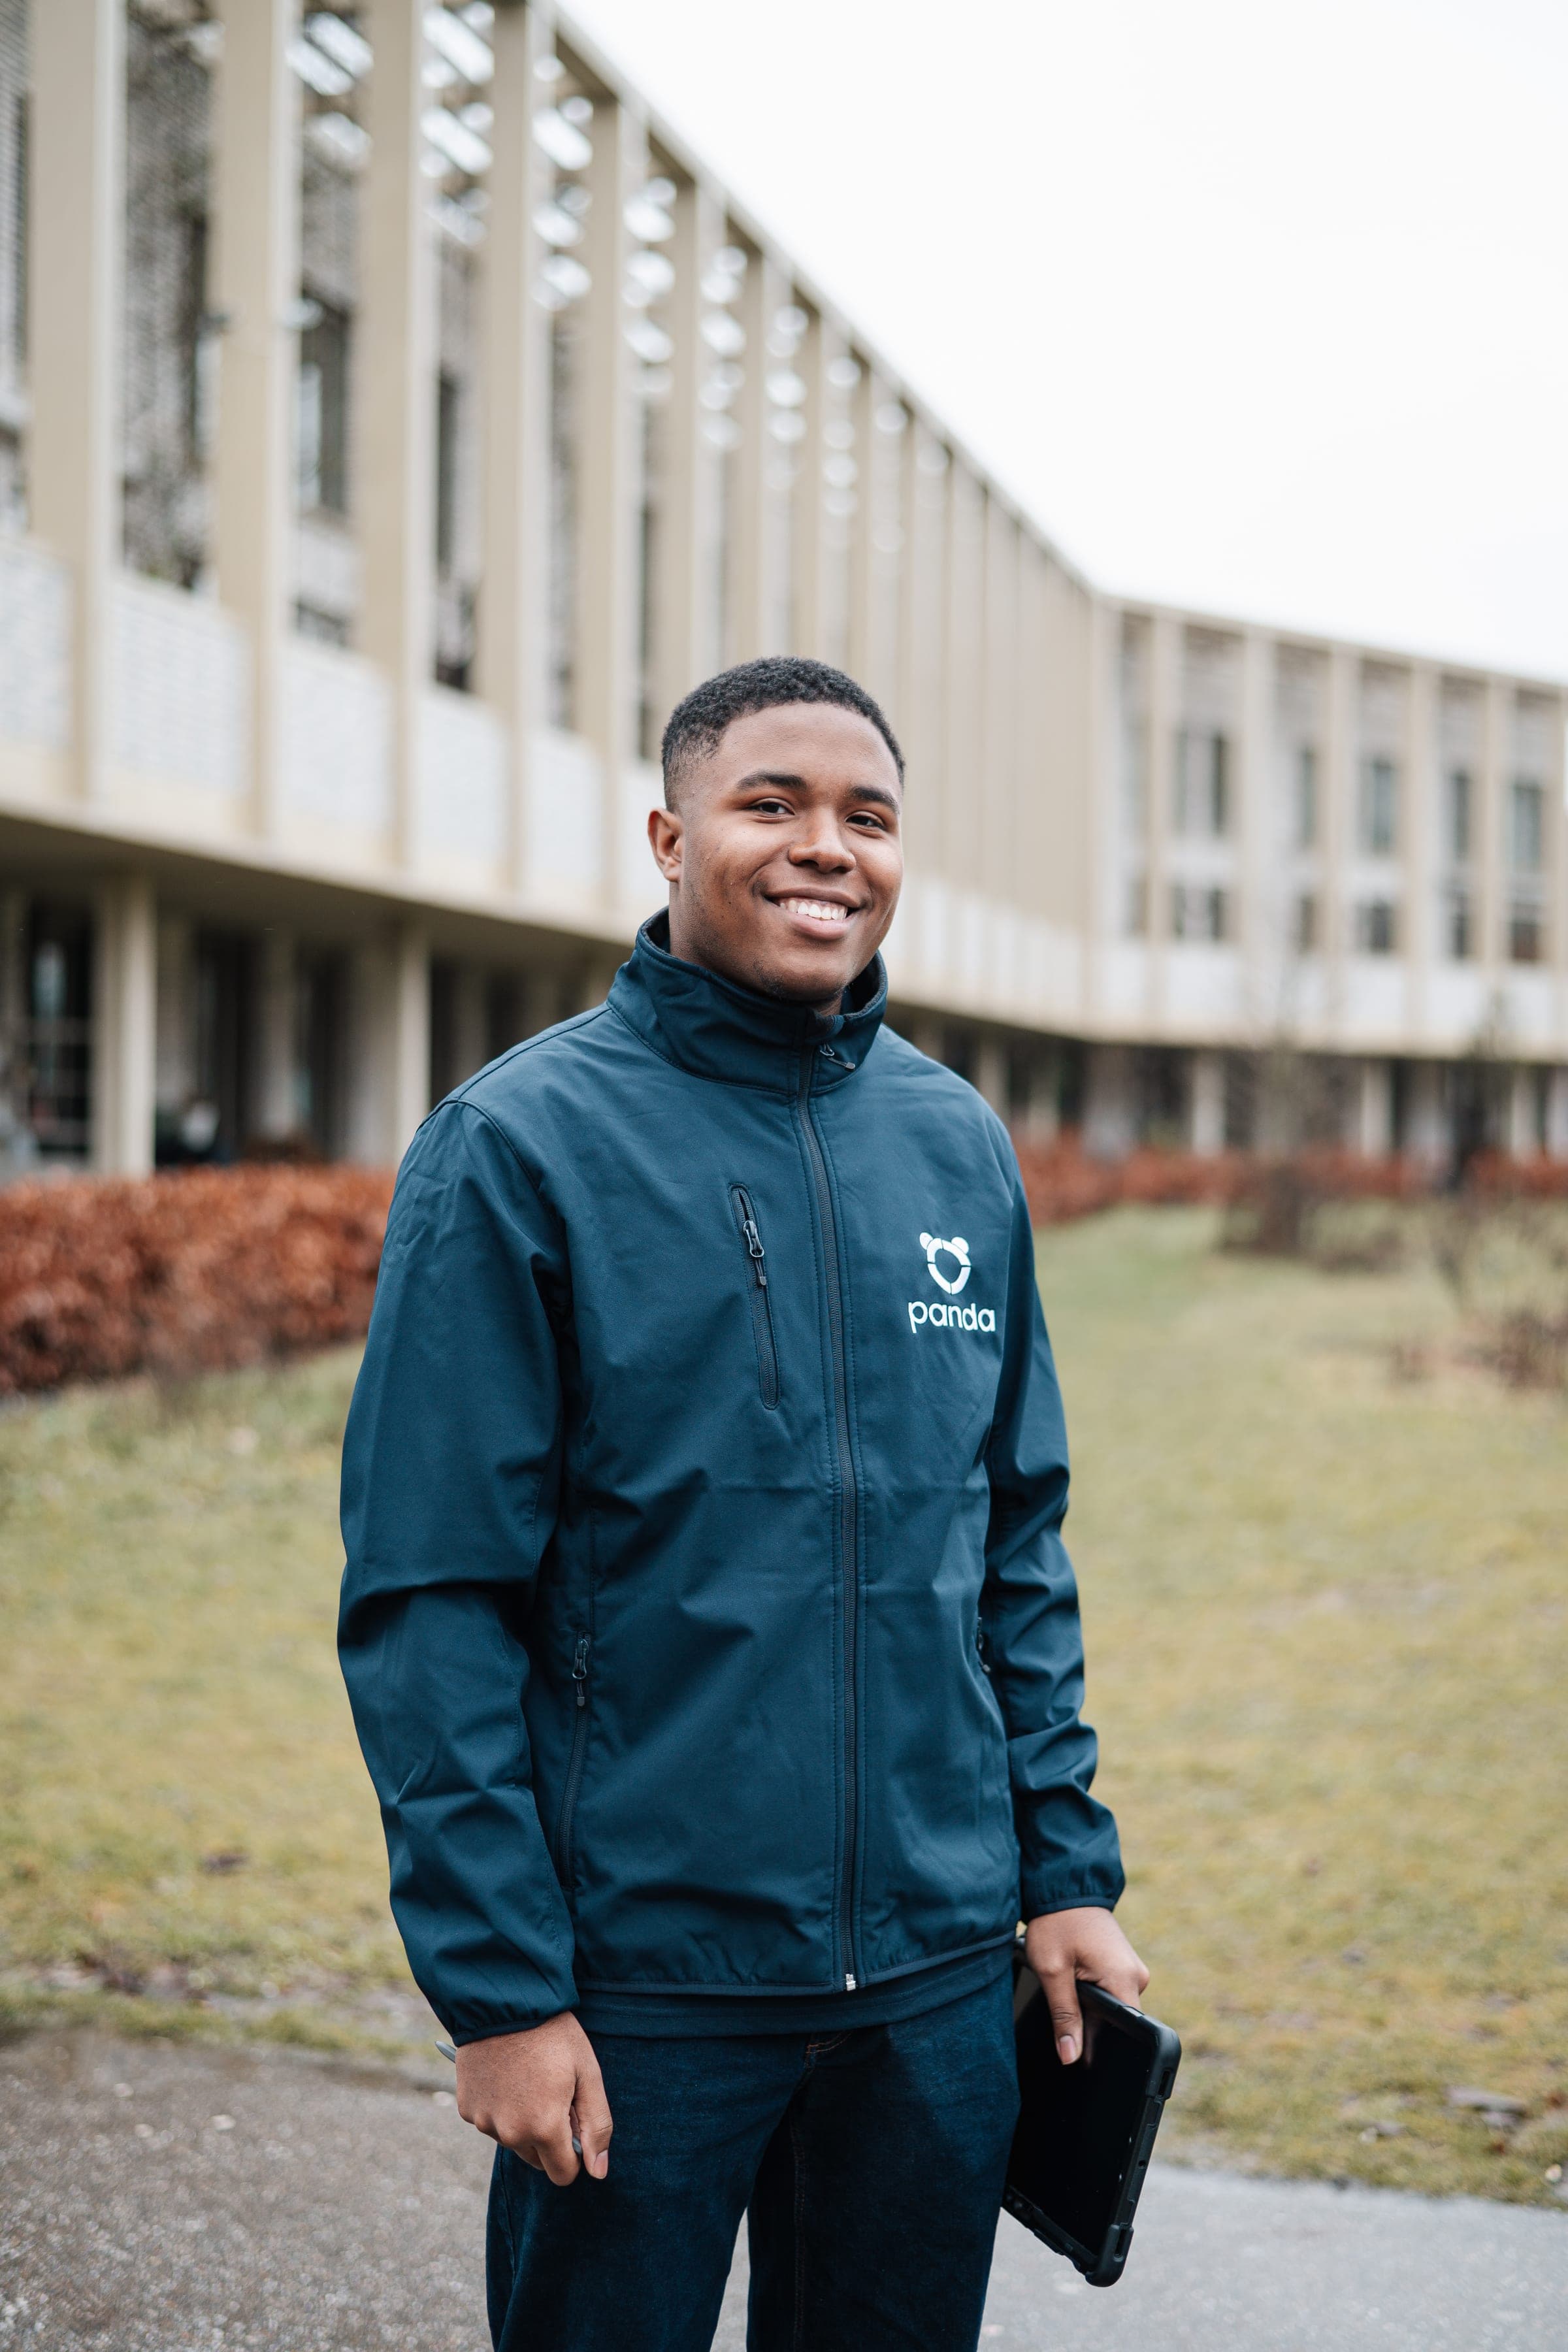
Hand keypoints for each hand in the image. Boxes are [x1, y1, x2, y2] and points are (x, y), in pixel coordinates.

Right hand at [454, 2012, 611, 2184]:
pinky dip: (500, 2108)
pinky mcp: (466, 2108)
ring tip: (529, 2078)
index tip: (574, 2120)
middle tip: (553, 2093)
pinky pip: (490, 2122)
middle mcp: (510, 2133)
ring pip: (513, 2140)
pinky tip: (506, 2076)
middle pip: (537, 2159)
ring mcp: (484, 2121)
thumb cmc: (553, 2034)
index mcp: (544, 2128)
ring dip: (523, 2122)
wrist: (504, 1999)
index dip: (574, 2153)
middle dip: (549, 2137)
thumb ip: (597, 2126)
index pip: (563, 2174)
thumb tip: (598, 2171)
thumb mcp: (587, 2073)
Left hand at [1025, 1907, 1148, 2066]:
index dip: (1101, 2048)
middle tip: (1064, 2008)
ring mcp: (1131, 1969)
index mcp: (1124, 1979)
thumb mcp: (1052, 1971)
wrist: (1063, 1885)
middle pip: (1117, 2021)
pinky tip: (1074, 1981)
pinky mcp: (1123, 1964)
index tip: (1080, 2056)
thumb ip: (1064, 2015)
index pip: (1126, 2030)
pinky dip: (1093, 1993)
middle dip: (1090, 2023)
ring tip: (1067, 1985)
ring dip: (1089, 2006)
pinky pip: (1111, 1990)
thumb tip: (1070, 2056)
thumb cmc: (1056, 1922)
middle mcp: (1136, 1976)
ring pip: (1112, 2006)